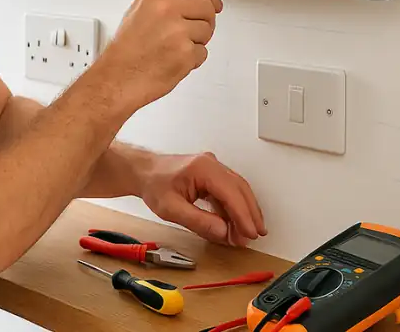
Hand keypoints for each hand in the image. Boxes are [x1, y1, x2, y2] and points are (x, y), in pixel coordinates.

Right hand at [94, 0, 223, 107]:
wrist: (118, 77)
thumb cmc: (126, 50)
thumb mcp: (140, 11)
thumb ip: (167, 1)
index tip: (215, 3)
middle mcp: (168, 9)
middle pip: (208, 7)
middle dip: (205, 21)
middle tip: (194, 32)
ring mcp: (178, 31)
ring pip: (207, 30)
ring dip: (197, 41)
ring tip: (175, 48)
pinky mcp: (185, 53)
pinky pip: (203, 52)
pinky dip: (193, 59)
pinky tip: (174, 60)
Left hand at [137, 152, 266, 246]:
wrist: (144, 172)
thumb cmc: (154, 185)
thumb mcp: (171, 209)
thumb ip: (198, 221)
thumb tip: (223, 231)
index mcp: (203, 168)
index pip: (231, 193)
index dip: (243, 215)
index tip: (250, 233)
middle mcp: (212, 164)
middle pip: (240, 189)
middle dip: (250, 214)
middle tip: (256, 234)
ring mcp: (213, 168)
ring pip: (238, 190)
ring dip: (244, 211)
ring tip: (247, 233)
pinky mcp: (212, 175)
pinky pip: (229, 191)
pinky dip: (234, 208)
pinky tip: (235, 223)